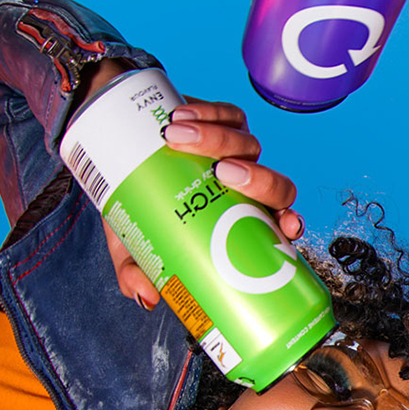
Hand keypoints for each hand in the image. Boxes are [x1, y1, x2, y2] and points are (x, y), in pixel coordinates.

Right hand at [105, 101, 305, 309]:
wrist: (117, 157)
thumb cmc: (140, 208)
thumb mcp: (134, 243)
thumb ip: (139, 271)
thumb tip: (147, 297)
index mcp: (248, 220)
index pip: (282, 225)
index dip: (291, 224)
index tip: (285, 225)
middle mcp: (252, 188)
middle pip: (276, 184)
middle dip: (257, 177)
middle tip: (220, 173)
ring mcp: (241, 153)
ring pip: (250, 145)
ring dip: (220, 139)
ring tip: (176, 137)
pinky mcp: (224, 122)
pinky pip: (229, 115)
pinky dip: (210, 112)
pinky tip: (181, 115)